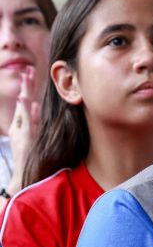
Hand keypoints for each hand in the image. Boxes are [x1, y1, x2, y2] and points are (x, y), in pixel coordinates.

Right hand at [7, 67, 39, 191]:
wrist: (25, 176)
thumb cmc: (32, 158)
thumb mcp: (34, 137)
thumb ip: (35, 122)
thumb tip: (38, 107)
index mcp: (24, 124)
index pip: (27, 102)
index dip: (28, 87)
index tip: (31, 72)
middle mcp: (20, 125)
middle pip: (23, 101)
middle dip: (26, 85)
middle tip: (28, 69)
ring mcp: (21, 131)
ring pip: (23, 108)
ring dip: (25, 92)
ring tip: (26, 77)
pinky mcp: (23, 137)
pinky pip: (24, 121)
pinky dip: (25, 110)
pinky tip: (27, 99)